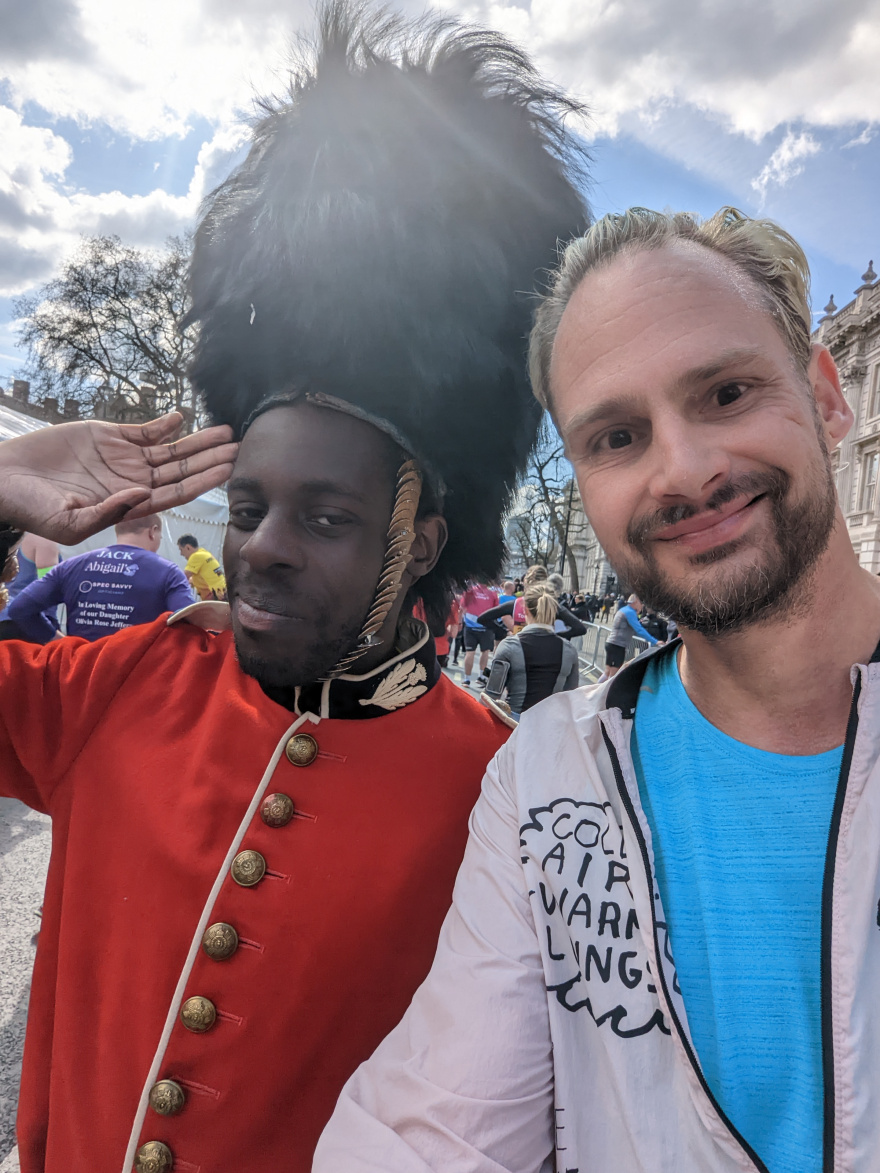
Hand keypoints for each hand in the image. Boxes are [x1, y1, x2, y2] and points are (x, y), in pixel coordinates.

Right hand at [0, 412, 237, 543]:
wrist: (4, 479)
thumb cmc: (32, 509)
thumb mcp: (68, 523)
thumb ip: (108, 513)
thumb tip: (141, 495)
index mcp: (129, 504)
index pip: (176, 494)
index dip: (203, 482)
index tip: (229, 471)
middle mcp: (132, 481)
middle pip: (181, 470)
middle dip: (211, 459)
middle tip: (241, 446)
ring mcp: (122, 459)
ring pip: (169, 449)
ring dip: (197, 441)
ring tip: (225, 431)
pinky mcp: (108, 437)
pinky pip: (143, 430)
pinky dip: (163, 424)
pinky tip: (184, 417)